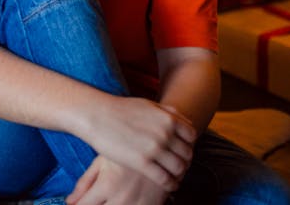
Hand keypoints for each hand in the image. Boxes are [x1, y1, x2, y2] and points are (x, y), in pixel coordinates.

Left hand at [66, 156, 169, 204]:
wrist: (158, 141)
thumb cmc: (124, 148)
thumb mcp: (102, 160)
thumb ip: (85, 182)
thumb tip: (69, 202)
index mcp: (107, 185)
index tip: (78, 203)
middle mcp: (121, 198)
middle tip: (97, 198)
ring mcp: (138, 204)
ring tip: (110, 197)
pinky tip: (123, 201)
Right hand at [80, 96, 194, 191]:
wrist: (98, 115)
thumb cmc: (121, 109)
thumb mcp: (148, 105)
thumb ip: (167, 112)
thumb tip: (182, 120)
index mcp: (168, 118)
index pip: (191, 136)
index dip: (188, 144)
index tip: (182, 150)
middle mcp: (165, 133)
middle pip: (187, 154)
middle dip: (185, 161)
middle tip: (179, 166)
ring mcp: (154, 148)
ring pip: (179, 168)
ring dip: (179, 175)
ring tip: (174, 177)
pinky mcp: (142, 163)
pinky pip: (165, 179)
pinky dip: (170, 184)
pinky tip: (167, 185)